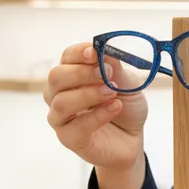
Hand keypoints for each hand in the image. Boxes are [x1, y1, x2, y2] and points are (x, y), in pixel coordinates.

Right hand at [44, 42, 147, 173]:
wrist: (133, 138)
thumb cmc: (125, 107)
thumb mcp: (128, 83)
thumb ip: (115, 68)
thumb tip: (104, 49)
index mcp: (72, 75)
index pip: (67, 57)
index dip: (79, 52)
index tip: (95, 53)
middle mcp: (60, 94)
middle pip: (56, 77)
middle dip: (82, 73)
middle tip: (106, 75)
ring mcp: (61, 117)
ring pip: (61, 102)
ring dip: (88, 94)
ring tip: (112, 93)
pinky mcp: (69, 138)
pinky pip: (75, 127)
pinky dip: (97, 115)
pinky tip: (115, 108)